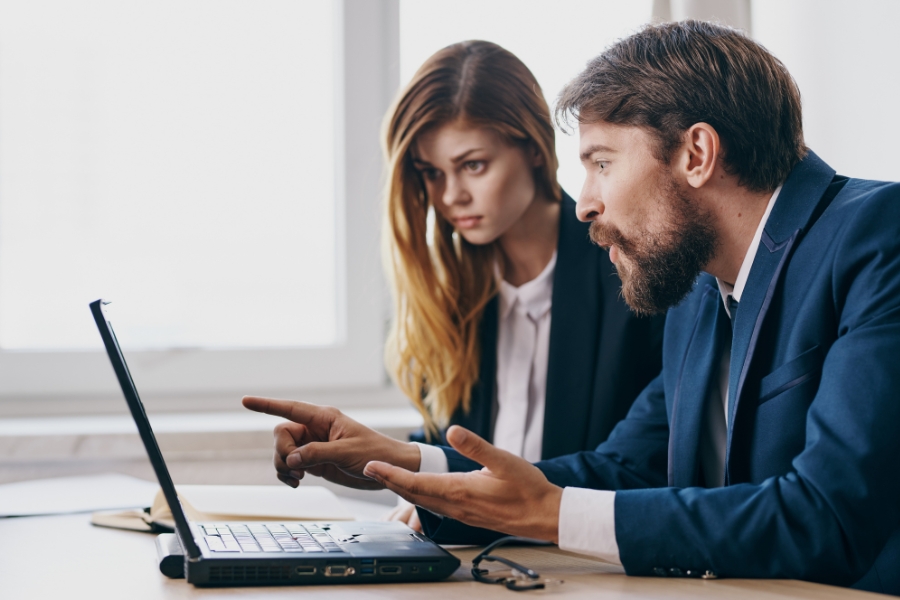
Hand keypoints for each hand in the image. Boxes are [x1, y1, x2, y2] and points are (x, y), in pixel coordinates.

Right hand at [242, 396, 421, 489]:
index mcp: (324, 418)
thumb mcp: (346, 452)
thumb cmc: (374, 453)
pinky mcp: (314, 462)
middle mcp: (315, 429)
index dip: (267, 405)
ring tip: (299, 478)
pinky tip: (297, 483)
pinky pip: (290, 465)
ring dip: (283, 466)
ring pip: (282, 452)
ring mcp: (313, 446)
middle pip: (281, 435)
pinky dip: (287, 475)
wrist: (388, 470)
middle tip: (297, 468)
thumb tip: (292, 459)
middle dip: (281, 453)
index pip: (290, 408)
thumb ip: (317, 454)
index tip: (245, 401)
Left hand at [364, 425, 562, 542]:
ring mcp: (460, 514)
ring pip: (423, 502)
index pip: (415, 483)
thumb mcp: (504, 460)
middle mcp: (455, 505)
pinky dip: (419, 497)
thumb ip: (476, 446)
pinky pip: (435, 507)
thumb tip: (452, 431)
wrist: (545, 516)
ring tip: (386, 478)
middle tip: (369, 469)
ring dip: (402, 490)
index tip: (371, 466)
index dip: (390, 475)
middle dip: (389, 482)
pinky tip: (418, 492)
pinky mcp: (467, 516)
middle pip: (413, 494)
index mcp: (459, 490)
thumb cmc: (528, 488)